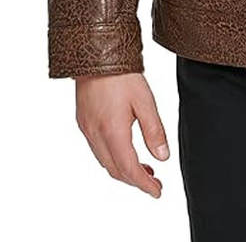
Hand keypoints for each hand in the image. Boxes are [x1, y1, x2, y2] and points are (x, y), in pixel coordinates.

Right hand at [75, 71, 168, 197]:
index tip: (157, 192)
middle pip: (115, 170)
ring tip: (144, 168)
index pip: (129, 169)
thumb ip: (154, 131)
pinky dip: (112, 157)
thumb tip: (163, 157)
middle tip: (154, 182)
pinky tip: (125, 149)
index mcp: (112, 131)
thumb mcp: (145, 100)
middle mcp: (95, 134)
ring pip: (104, 161)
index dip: (144, 185)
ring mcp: (86, 128)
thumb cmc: (122, 73)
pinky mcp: (83, 120)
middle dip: (135, 181)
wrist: (95, 53)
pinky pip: (97, 149)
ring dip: (123, 170)